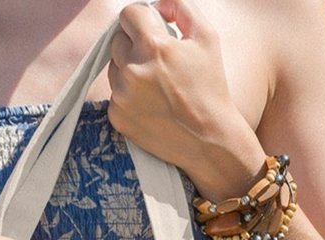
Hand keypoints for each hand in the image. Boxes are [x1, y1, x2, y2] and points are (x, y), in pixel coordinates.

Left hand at [108, 0, 238, 174]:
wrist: (208, 140)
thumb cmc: (210, 87)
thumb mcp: (206, 37)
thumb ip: (181, 7)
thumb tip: (157, 4)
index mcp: (153, 46)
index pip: (129, 14)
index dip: (141, 19)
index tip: (150, 29)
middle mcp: (132, 70)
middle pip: (117, 41)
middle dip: (134, 45)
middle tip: (157, 62)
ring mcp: (121, 96)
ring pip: (114, 68)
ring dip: (129, 70)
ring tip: (155, 85)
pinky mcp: (117, 117)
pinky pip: (114, 95)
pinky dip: (127, 95)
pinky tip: (150, 104)